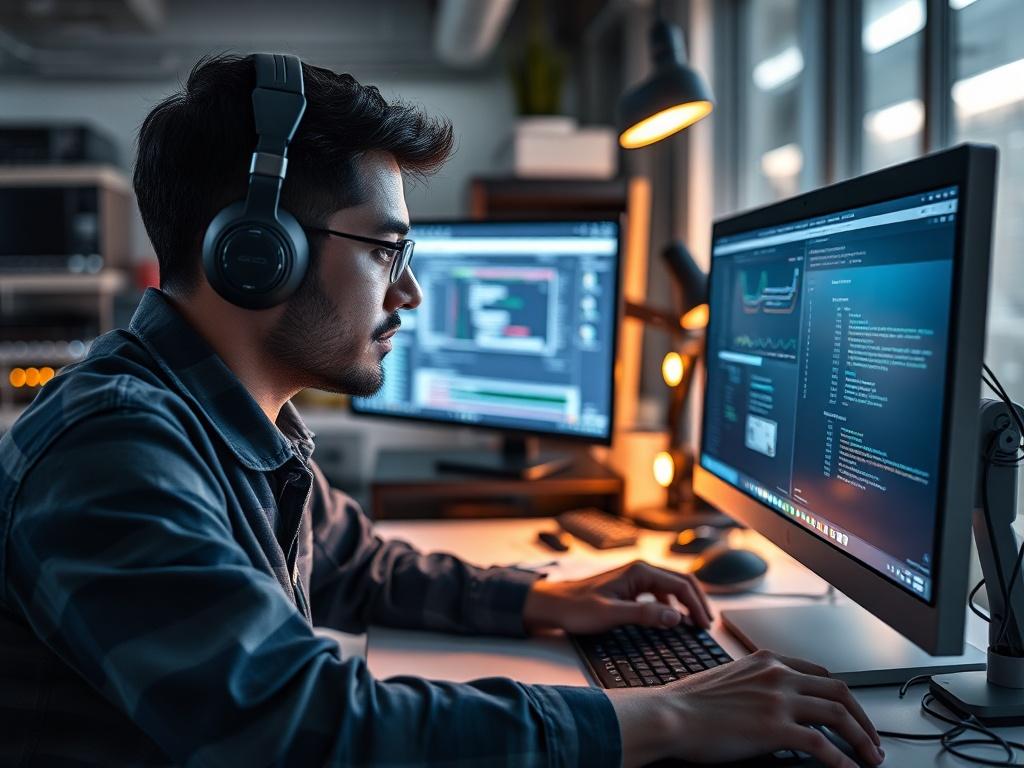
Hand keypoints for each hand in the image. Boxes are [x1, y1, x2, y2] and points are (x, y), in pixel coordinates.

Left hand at [522, 559, 712, 633]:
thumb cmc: (578, 608)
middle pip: (681, 582)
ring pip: (672, 587)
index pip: (681, 585)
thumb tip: (676, 618)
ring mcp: (636, 578)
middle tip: (706, 626)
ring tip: (694, 625)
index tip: (704, 627)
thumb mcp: (611, 615)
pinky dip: (672, 605)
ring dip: (686, 603)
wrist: (554, 604)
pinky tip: (672, 621)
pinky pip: (660, 593)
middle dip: (697, 602)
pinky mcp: (631, 587)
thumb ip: (644, 615)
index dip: (696, 606)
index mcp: (639, 571)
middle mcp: (641, 570)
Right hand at [608, 650, 883, 767]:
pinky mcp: (776, 728)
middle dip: (863, 718)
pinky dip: (843, 760)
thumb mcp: (728, 680)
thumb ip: (756, 686)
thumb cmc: (688, 703)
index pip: (819, 673)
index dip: (842, 696)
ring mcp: (779, 700)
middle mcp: (777, 674)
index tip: (851, 714)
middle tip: (873, 740)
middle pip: (839, 690)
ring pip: (839, 714)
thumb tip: (770, 707)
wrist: (669, 715)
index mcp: (766, 661)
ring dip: (862, 739)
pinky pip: (823, 744)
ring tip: (872, 757)